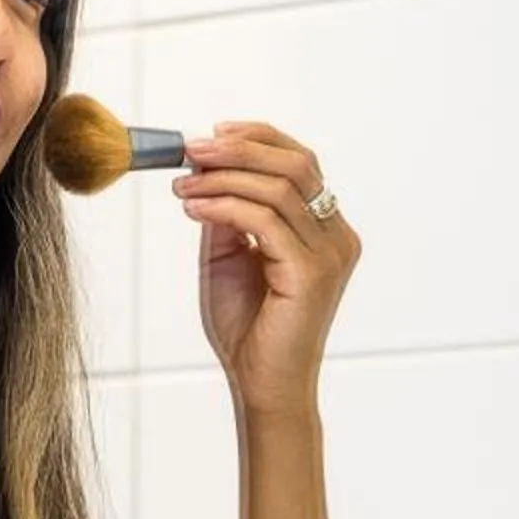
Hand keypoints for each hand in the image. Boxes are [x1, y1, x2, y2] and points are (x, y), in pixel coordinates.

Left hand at [178, 122, 358, 418]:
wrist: (261, 384)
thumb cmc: (249, 328)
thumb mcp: (230, 255)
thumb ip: (227, 213)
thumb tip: (205, 167)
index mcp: (325, 230)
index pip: (300, 162)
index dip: (257, 138)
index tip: (211, 134)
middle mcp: (336, 237)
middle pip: (296, 164)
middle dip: (240, 148)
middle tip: (191, 149)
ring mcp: (329, 255)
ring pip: (279, 187)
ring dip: (223, 177)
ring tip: (183, 185)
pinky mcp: (311, 274)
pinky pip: (264, 221)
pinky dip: (224, 206)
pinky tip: (193, 209)